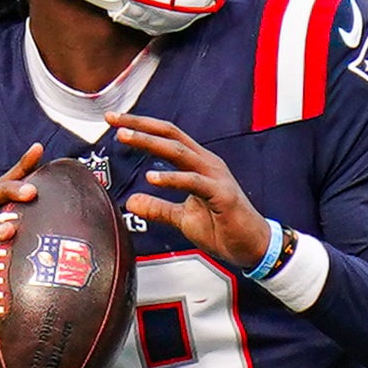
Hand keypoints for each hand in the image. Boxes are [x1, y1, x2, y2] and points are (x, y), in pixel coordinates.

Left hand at [110, 113, 273, 273]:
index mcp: (198, 164)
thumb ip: (158, 208)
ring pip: (179, 151)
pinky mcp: (222, 195)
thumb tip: (131, 202)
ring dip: (150, 142)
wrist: (253, 247)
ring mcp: (215, 177)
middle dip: (140, 125)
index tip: (115, 121)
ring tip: (125, 137)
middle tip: (114, 121)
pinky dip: (172, 178)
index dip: (141, 127)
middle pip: (170, 135)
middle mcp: (206, 163)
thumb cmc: (223, 228)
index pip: (167, 137)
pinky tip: (151, 178)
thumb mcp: (183, 218)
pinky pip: (194, 182)